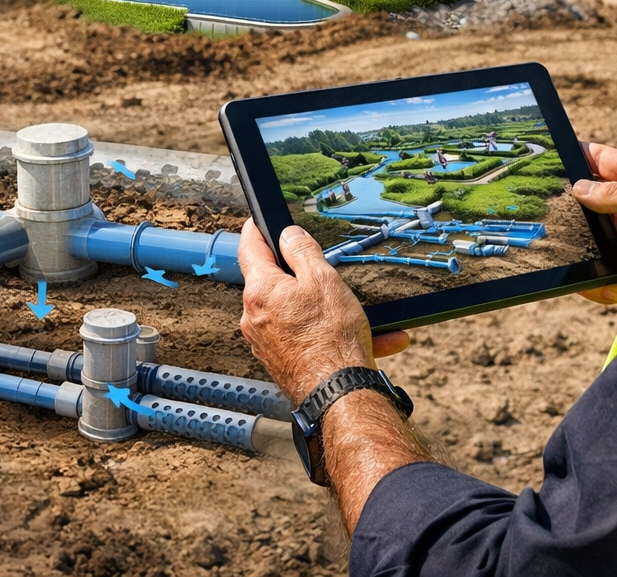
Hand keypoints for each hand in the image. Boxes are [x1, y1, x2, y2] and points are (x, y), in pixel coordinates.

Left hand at [238, 220, 403, 401]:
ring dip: (327, 310)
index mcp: (260, 291)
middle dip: (302, 276)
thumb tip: (288, 236)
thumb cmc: (331, 340)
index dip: (256, 229)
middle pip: (274, 282)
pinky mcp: (281, 361)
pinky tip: (366, 339)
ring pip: (296, 312)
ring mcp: (266, 342)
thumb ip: (302, 252)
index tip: (258, 221)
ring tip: (360, 316)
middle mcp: (254, 317)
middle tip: (326, 272)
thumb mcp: (323, 280)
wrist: (339, 395)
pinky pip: (305, 337)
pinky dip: (329, 334)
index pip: (249, 248)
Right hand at [571, 142, 616, 305]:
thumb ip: (612, 193)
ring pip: (585, 235)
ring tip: (572, 244)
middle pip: (588, 197)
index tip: (555, 152)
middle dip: (572, 202)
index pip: (603, 160)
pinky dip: (592, 278)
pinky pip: (593, 271)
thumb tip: (578, 188)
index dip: (580, 154)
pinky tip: (604, 280)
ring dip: (578, 242)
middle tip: (552, 201)